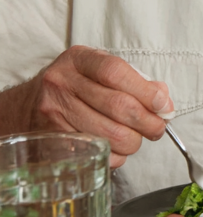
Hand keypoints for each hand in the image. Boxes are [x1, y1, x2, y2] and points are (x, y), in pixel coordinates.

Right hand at [23, 47, 172, 168]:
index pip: (115, 72)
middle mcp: (62, 84)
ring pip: (111, 135)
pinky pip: (97, 154)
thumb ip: (134, 81)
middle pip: (118, 106)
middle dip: (148, 122)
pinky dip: (117, 156)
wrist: (25, 106)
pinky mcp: (54, 141)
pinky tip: (116, 148)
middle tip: (157, 128)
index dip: (146, 91)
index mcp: (78, 60)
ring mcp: (54, 113)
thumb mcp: (97, 71)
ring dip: (134, 142)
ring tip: (136, 137)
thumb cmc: (73, 87)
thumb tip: (164, 103)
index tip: (163, 105)